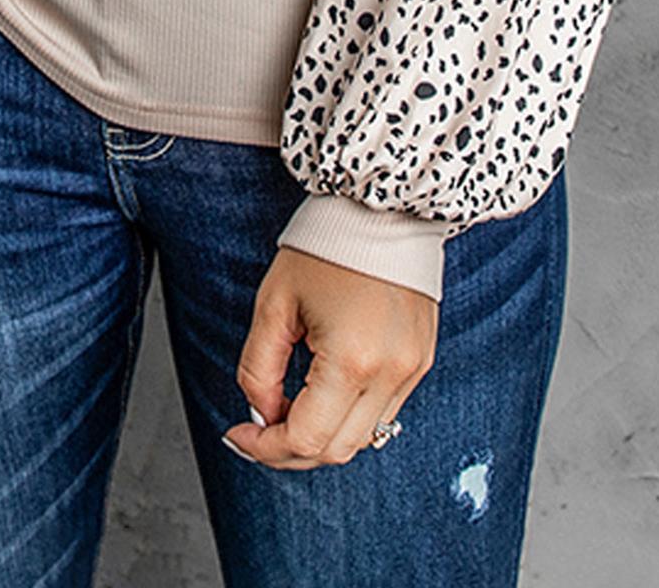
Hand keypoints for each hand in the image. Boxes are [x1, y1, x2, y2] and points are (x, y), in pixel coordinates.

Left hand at [222, 249, 438, 469]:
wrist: (381, 208)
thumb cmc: (324, 246)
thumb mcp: (274, 303)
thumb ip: (259, 367)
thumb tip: (261, 414)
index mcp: (352, 360)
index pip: (306, 438)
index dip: (265, 448)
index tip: (238, 434)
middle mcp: (390, 374)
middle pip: (336, 449)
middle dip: (290, 450)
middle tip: (257, 429)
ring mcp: (412, 370)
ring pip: (363, 439)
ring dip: (320, 436)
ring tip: (286, 408)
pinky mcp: (420, 361)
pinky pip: (383, 412)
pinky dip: (347, 416)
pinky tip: (321, 394)